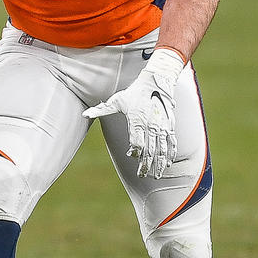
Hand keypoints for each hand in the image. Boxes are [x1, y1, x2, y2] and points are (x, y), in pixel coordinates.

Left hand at [83, 48, 183, 178]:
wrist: (155, 82)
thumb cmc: (134, 93)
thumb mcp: (116, 101)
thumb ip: (100, 110)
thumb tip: (84, 114)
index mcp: (138, 121)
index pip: (137, 142)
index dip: (134, 151)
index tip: (129, 154)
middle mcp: (151, 126)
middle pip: (150, 150)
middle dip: (146, 165)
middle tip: (141, 175)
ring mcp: (162, 127)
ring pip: (162, 150)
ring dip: (159, 164)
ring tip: (156, 175)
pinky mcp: (169, 125)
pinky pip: (172, 143)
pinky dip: (171, 154)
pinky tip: (168, 163)